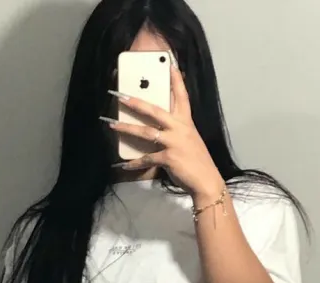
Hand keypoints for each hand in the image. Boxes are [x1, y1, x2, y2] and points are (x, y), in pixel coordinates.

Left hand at [104, 65, 224, 197]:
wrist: (206, 181)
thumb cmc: (197, 162)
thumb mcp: (190, 141)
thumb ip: (177, 132)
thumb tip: (160, 131)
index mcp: (186, 122)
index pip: (182, 97)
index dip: (176, 80)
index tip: (171, 64)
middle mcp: (180, 129)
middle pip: (155, 111)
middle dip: (136, 102)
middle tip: (120, 95)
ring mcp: (174, 142)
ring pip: (146, 132)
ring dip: (127, 129)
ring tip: (112, 125)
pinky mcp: (168, 157)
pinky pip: (147, 159)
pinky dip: (134, 163)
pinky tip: (124, 165)